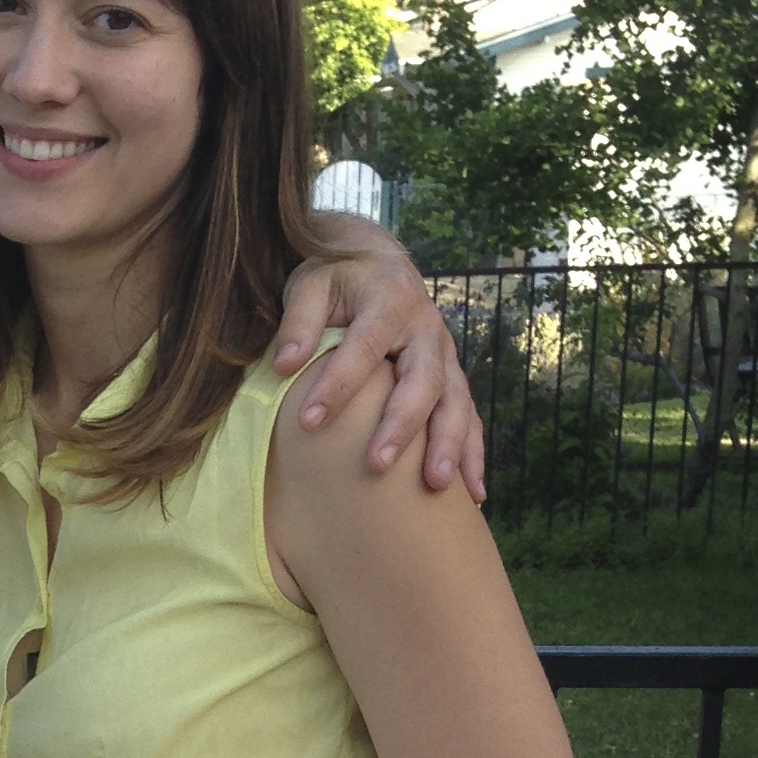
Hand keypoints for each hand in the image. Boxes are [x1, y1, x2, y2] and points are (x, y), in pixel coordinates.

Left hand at [275, 245, 484, 498]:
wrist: (378, 263)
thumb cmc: (336, 278)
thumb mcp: (311, 283)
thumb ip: (299, 320)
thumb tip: (285, 365)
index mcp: (391, 298)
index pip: (365, 346)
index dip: (339, 384)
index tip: (308, 422)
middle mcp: (427, 328)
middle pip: (422, 380)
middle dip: (401, 425)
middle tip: (377, 466)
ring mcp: (445, 355)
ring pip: (455, 402)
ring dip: (447, 445)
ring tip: (436, 485)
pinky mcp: (452, 378)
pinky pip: (468, 417)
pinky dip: (471, 454)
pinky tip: (472, 495)